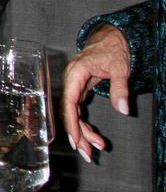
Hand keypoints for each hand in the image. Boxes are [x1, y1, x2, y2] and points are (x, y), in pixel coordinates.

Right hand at [62, 24, 132, 161]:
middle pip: (70, 112)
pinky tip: (93, 137)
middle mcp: (71, 82)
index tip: (76, 139)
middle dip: (78, 134)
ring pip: (73, 114)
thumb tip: (123, 109)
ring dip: (82, 133)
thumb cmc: (113, 49)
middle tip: (87, 153)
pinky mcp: (80, 91)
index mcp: (75, 74)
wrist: (112, 38)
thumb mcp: (120, 68)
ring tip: (94, 149)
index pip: (69, 102)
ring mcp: (74, 87)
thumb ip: (120, 88)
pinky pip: (78, 111)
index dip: (71, 122)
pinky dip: (84, 125)